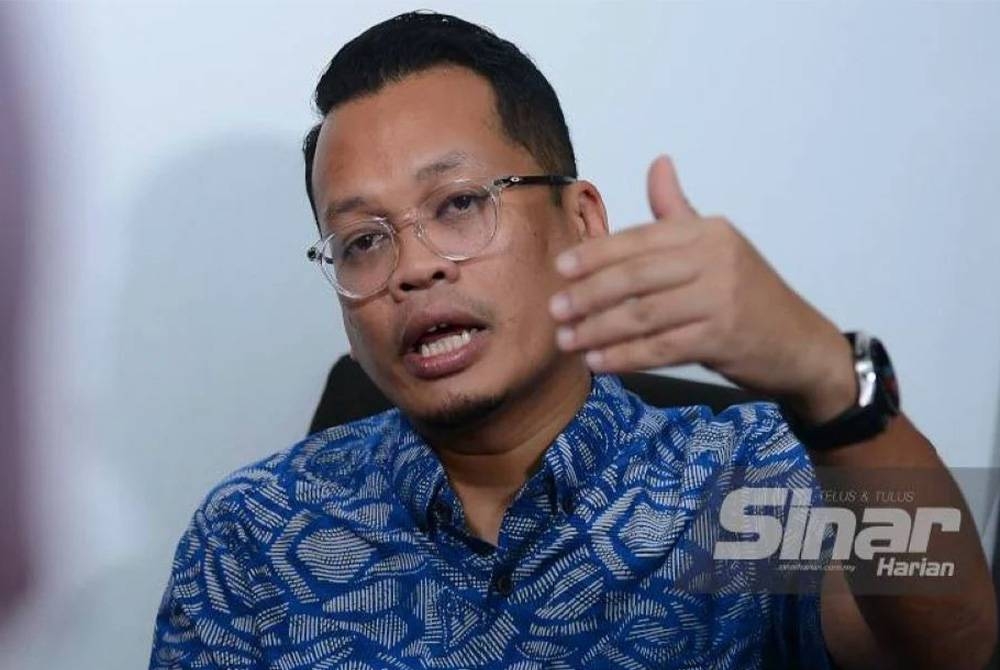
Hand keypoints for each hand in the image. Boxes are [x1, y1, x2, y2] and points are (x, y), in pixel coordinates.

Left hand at [549, 155, 855, 423]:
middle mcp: (715, 259)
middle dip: (588, 294)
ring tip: (567, 340)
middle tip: (555, 309)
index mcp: (707, 231)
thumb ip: (678, 211)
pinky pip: (660, 348)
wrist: (800, 344)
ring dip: (597, 329)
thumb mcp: (718, 245)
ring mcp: (720, 299)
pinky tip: (599, 362)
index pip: (639, 239)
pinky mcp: (721, 338)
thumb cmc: (750, 295)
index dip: (596, 254)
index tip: (562, 268)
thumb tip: (659, 163)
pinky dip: (624, 356)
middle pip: (635, 276)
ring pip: (642, 314)